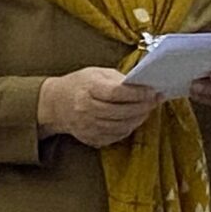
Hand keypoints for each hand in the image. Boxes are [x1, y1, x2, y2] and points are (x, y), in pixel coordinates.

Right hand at [38, 66, 162, 147]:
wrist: (56, 104)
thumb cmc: (79, 84)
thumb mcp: (97, 73)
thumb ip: (118, 79)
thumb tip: (142, 86)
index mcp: (88, 88)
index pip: (116, 93)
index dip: (137, 93)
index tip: (152, 91)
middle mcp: (86, 109)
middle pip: (121, 111)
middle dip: (142, 107)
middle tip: (154, 101)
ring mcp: (87, 126)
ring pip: (121, 126)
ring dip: (138, 119)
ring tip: (146, 110)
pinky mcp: (90, 138)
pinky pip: (115, 136)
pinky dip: (128, 128)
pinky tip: (133, 120)